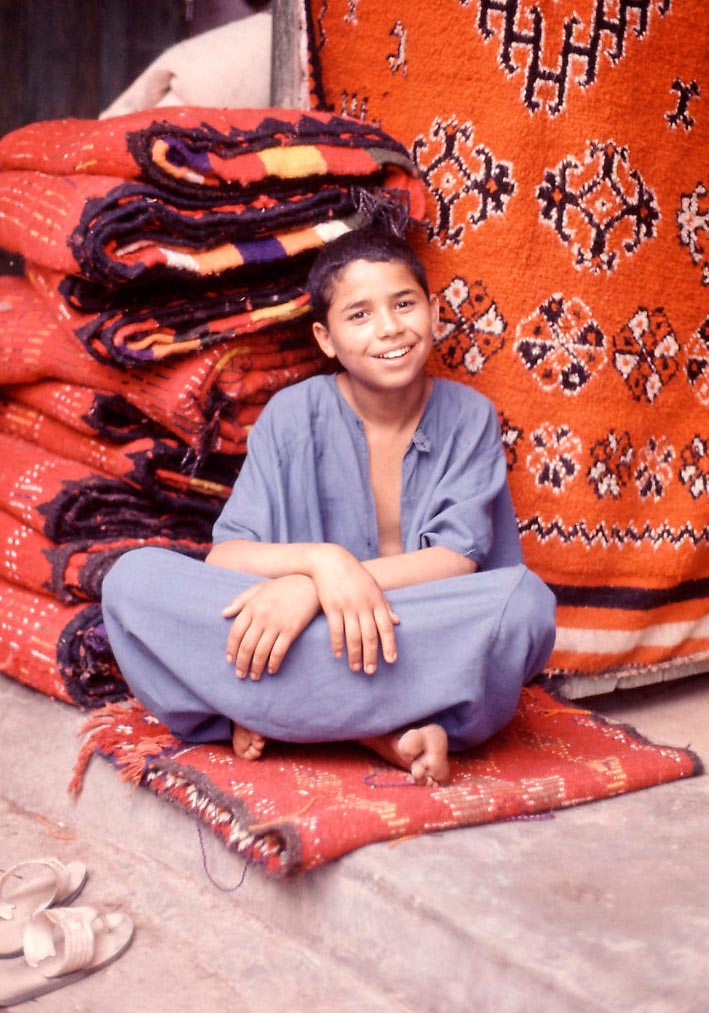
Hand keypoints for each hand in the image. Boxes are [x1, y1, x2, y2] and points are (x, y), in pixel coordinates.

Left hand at [222, 574, 318, 679]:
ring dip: (256, 667)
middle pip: (246, 646)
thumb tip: (224, 613)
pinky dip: (273, 663)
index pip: (236, 633)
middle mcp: (261, 617)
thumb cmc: (284, 586)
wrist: (310, 584)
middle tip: (240, 674)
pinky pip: (278, 652)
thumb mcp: (260, 588)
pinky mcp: (291, 630)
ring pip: (261, 652)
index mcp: (252, 606)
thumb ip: (241, 600)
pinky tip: (271, 670)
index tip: (230, 661)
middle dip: (242, 663)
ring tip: (254, 677)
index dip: (231, 649)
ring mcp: (276, 624)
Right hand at [307, 544, 398, 674]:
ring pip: (353, 636)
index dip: (390, 645)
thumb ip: (385, 604)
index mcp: (377, 600)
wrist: (330, 561)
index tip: (391, 661)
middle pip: (370, 636)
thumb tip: (398, 621)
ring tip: (355, 668)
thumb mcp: (374, 587)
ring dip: (355, 655)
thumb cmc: (355, 575)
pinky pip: (336, 630)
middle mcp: (364, 605)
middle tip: (370, 671)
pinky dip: (337, 644)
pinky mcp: (332, 607)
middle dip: (371, 656)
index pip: (386, 627)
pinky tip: (338, 655)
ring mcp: (347, 606)